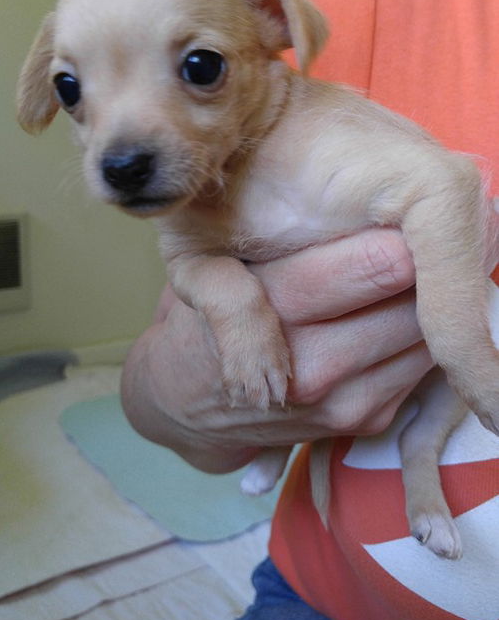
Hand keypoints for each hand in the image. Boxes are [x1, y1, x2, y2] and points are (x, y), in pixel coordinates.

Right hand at [121, 227, 433, 472]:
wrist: (187, 402)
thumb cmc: (206, 315)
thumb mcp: (215, 260)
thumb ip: (275, 232)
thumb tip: (359, 198)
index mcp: (273, 303)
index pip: (365, 266)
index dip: (405, 237)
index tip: (419, 211)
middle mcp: (311, 360)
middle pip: (408, 304)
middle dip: (428, 268)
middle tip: (432, 233)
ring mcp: (341, 398)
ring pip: (424, 339)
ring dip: (432, 303)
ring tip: (423, 268)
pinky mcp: (364, 421)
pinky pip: (421, 369)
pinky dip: (424, 338)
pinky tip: (405, 311)